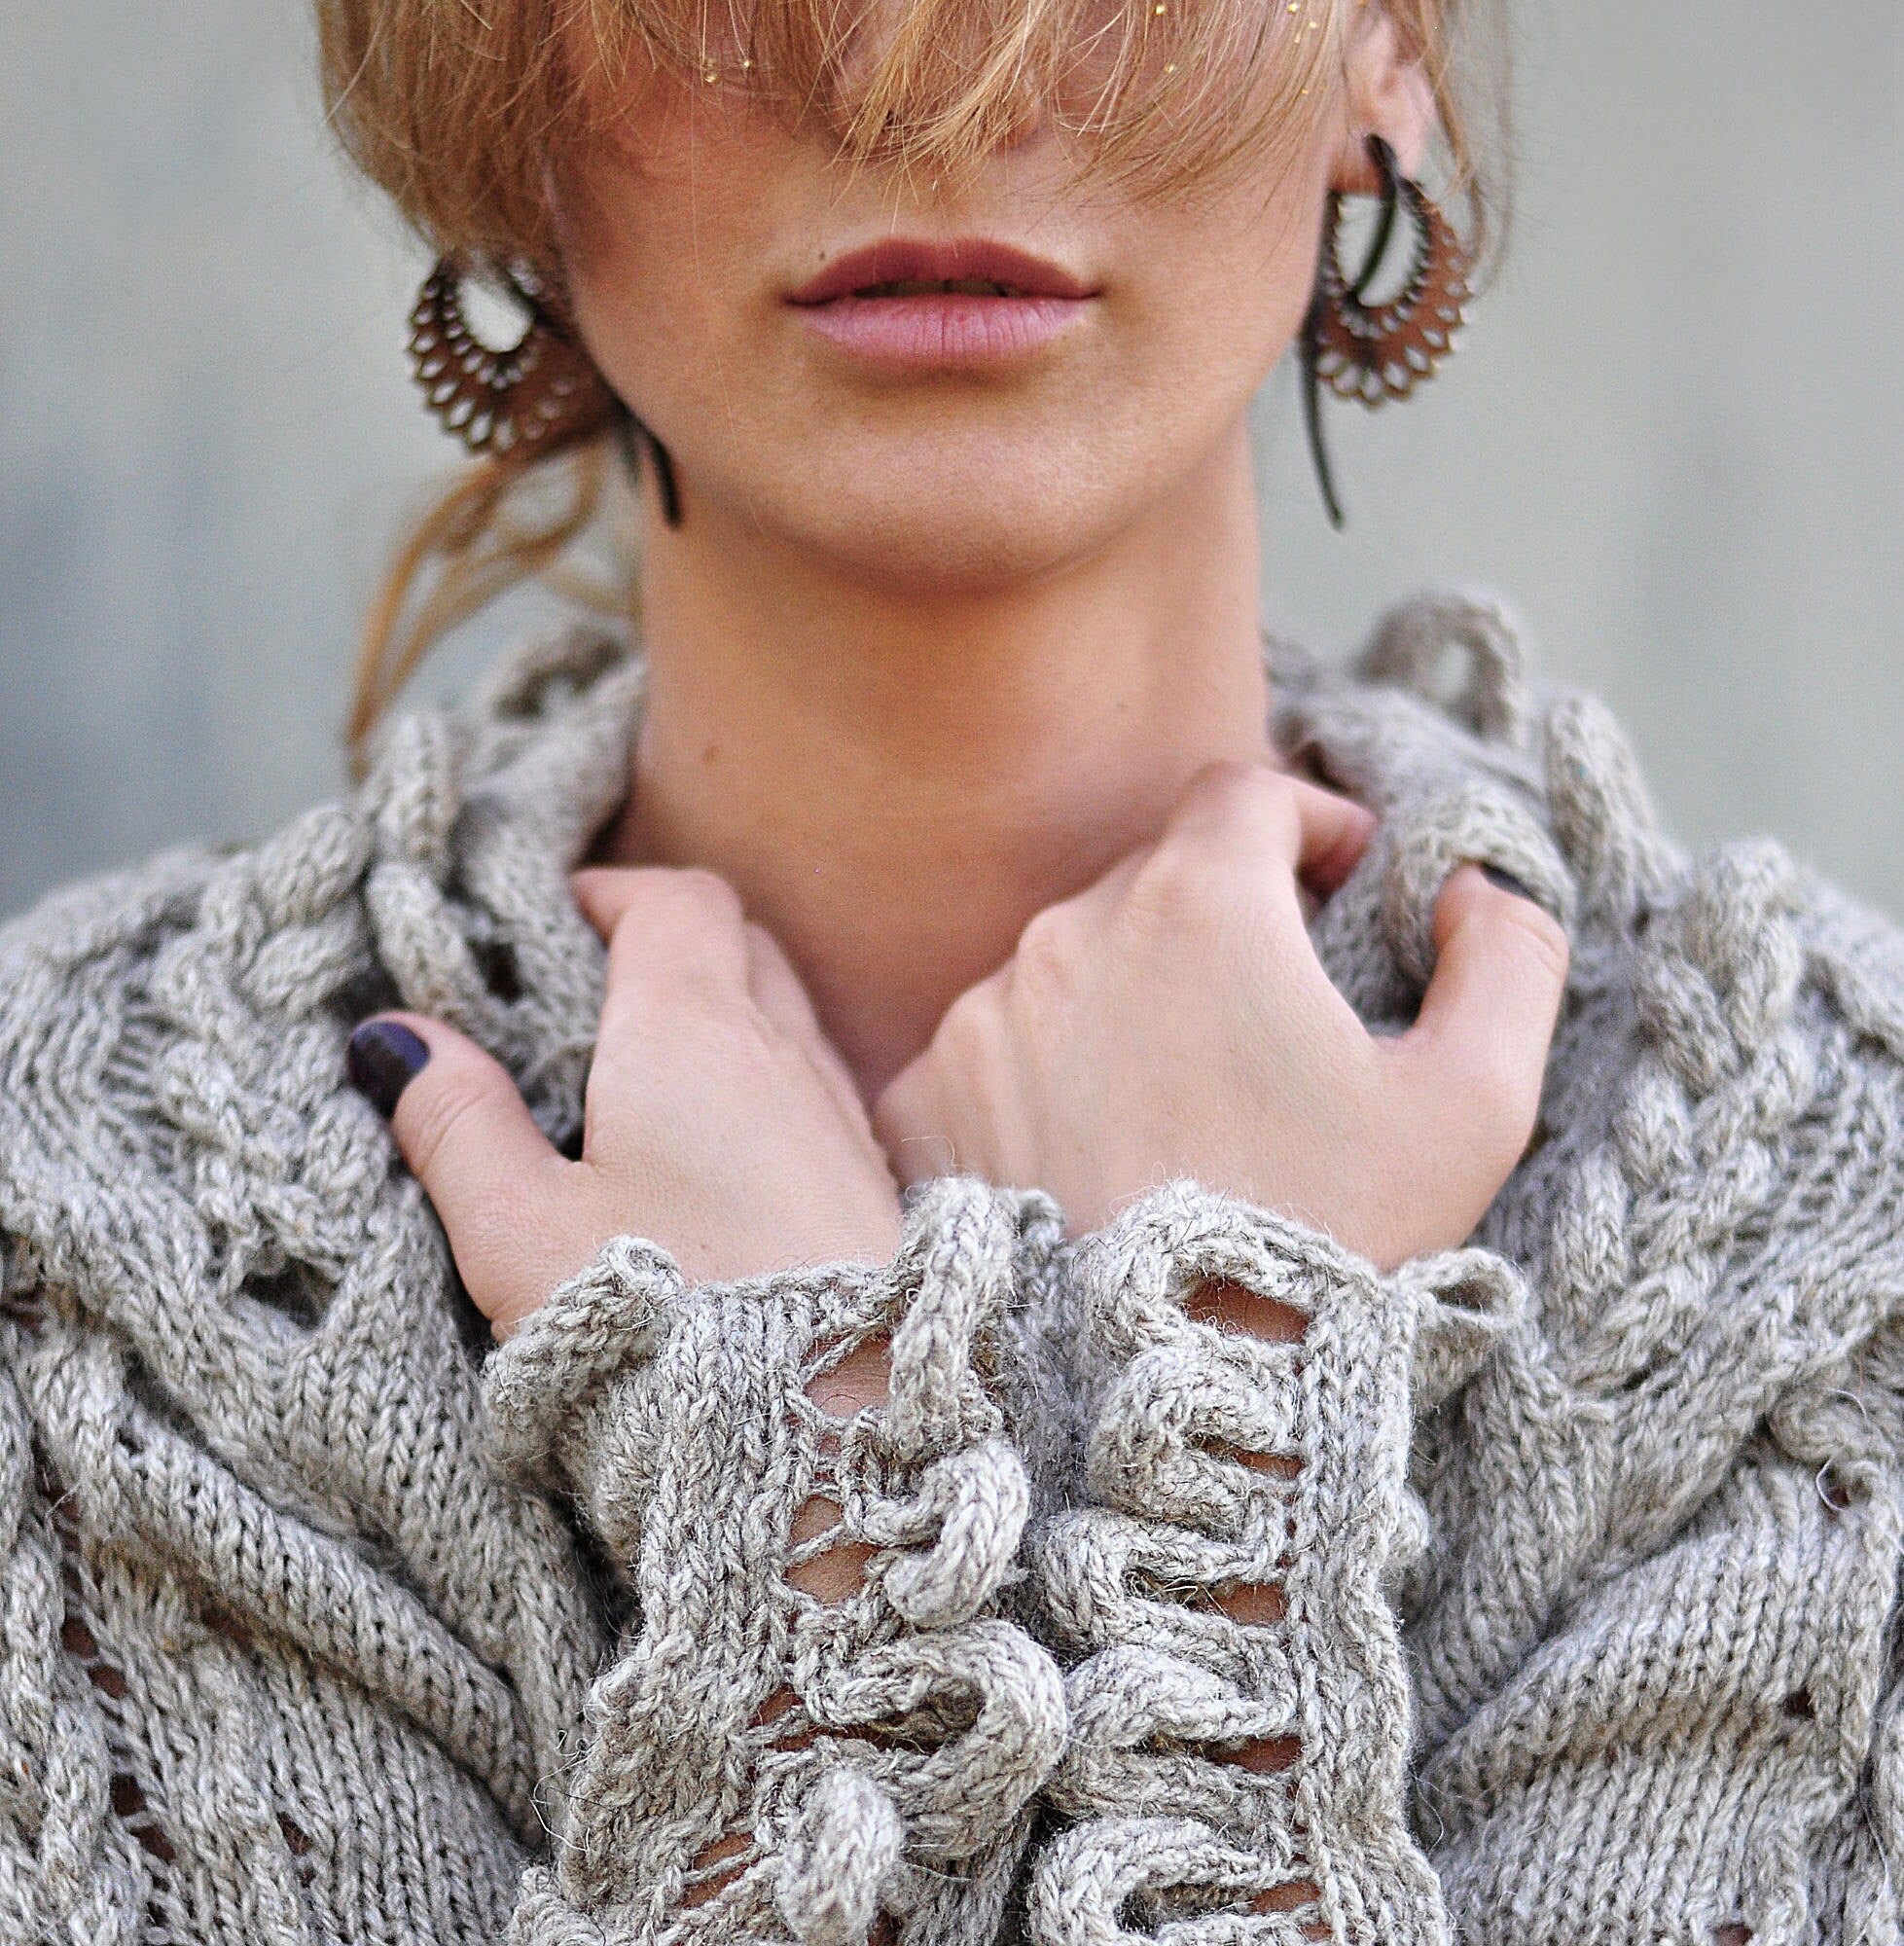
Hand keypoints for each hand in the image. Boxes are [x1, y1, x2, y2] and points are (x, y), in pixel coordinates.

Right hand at [347, 866, 903, 1339]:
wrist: (833, 1435)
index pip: (675, 902)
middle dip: (666, 941)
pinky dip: (762, 1087)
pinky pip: (815, 1094)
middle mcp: (784, 1055)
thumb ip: (458, 1124)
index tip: (555, 918)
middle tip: (588, 988)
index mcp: (692, 1031)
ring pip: (785, 1017)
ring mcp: (838, 1122)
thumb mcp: (520, 1229)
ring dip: (722, 1013)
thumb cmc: (668, 1326)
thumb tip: (397, 1038)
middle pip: (739, 944)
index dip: (613, 893)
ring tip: (640, 1077)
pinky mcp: (867, 1192)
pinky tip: (714, 1160)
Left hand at [874, 761, 1569, 1269]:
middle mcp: (1068, 938)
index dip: (1307, 823)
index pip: (1242, 796)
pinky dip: (1042, 1080)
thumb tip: (1471, 887)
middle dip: (1222, 921)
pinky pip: (991, 1052)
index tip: (1342, 887)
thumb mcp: (1476, 1107)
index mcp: (1198, 906)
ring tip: (1185, 1112)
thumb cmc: (1333, 1245)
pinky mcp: (923, 1102)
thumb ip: (1507, 961)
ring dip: (1129, 1004)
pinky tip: (1094, 1156)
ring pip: (1069, 965)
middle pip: (1152, 878)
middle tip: (1275, 1024)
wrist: (1173, 1398)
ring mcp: (979, 1022)